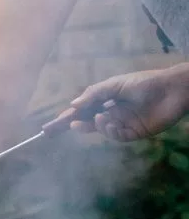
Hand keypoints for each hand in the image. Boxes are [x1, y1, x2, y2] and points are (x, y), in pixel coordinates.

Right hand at [51, 65, 188, 140]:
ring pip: (99, 130)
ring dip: (93, 126)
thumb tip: (73, 105)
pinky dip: (110, 131)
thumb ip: (93, 94)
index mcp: (104, 100)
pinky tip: (109, 122)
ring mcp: (122, 123)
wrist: (171, 89)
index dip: (64, 118)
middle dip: (68, 126)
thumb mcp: (114, 84)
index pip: (80, 110)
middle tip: (51, 130)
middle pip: (85, 122)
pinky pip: (116, 136)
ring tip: (96, 120)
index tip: (48, 126)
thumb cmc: (143, 82)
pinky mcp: (135, 132)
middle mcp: (111, 112)